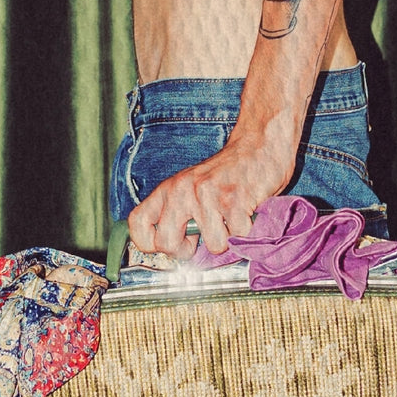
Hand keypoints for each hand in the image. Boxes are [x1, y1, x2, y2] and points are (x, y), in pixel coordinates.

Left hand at [127, 138, 292, 257]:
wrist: (259, 144)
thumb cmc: (228, 171)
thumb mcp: (192, 185)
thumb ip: (178, 211)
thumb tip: (176, 250)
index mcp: (169, 188)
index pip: (137, 223)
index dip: (149, 244)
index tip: (169, 244)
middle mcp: (183, 191)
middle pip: (166, 244)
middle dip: (186, 251)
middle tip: (200, 238)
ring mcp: (208, 196)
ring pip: (212, 247)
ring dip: (227, 239)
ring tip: (230, 218)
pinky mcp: (235, 201)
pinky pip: (238, 238)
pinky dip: (246, 232)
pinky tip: (246, 213)